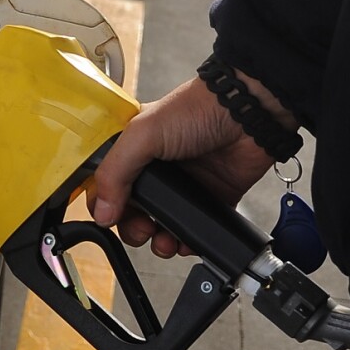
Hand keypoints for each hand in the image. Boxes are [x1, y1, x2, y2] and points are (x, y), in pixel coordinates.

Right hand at [91, 75, 291, 256]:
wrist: (248, 114)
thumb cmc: (199, 109)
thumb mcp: (144, 134)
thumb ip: (115, 172)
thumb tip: (101, 212)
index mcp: (134, 149)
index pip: (107, 184)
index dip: (105, 204)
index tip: (110, 218)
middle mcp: (156, 168)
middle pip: (132, 211)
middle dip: (133, 228)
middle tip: (143, 229)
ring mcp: (184, 185)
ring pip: (161, 225)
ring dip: (158, 240)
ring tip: (164, 241)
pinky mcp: (210, 198)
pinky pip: (193, 228)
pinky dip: (188, 240)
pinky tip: (185, 240)